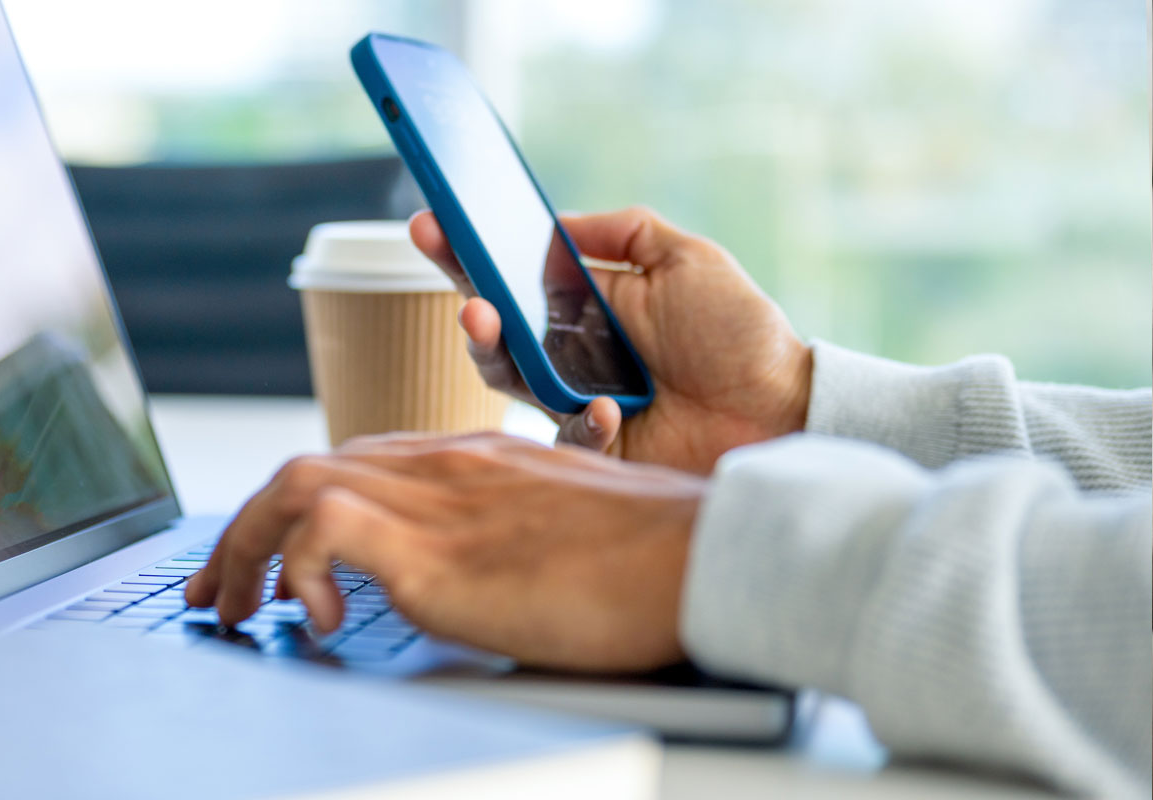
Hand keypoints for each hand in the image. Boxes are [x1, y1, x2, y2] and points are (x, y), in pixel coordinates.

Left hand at [184, 433, 704, 672]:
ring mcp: (436, 500)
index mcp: (473, 460)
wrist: (705, 556)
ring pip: (295, 485)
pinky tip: (319, 620)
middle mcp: (444, 467)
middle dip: (242, 530)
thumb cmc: (656, 560)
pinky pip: (322, 528)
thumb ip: (510, 541)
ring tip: (234, 610)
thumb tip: (482, 582)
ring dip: (244, 548)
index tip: (268, 559)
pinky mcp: (437, 550)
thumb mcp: (565, 534)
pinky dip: (296, 568)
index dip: (295, 509)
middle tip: (217, 591)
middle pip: (308, 468)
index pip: (356, 461)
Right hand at [410, 207, 811, 473]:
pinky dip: (581, 422)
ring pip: (507, 382)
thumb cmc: (740, 335)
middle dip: (468, 304)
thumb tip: (559, 220)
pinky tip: (609, 409)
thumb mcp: (687, 259)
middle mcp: (570, 354)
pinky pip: (562, 438)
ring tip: (492, 323)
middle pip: (495, 329)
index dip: (468, 252)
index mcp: (586, 306)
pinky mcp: (592, 453)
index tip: (434, 223)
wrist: (781, 409)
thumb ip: (624, 232)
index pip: (512, 275)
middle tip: (466, 292)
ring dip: (494, 352)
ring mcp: (574, 403)